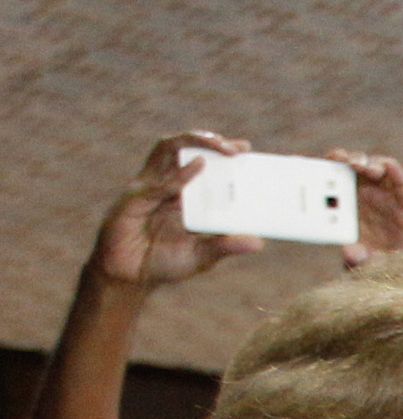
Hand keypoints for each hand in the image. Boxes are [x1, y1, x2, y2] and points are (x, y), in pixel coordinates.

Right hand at [91, 131, 259, 290]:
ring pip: (167, 151)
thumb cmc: (163, 262)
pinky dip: (180, 176)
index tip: (245, 147)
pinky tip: (198, 167)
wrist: (128, 277)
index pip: (199, 160)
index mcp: (181, 193)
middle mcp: (165, 185)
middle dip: (209, 141)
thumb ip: (225, 246)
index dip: (218, 150)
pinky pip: (157, 184)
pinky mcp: (132, 200)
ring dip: (193, 143)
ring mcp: (148, 189)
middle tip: (236, 147)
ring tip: (219, 146)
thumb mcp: (201, 256)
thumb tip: (258, 243)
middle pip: (183, 148)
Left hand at [329, 151, 402, 268]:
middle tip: (337, 158)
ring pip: (373, 168)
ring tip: (360, 166)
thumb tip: (348, 253)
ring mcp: (384, 197)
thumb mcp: (362, 264)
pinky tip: (387, 167)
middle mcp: (363, 198)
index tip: (310, 163)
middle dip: (341, 158)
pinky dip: (393, 170)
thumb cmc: (378, 266)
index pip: (330, 182)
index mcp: (345, 208)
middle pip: (349, 169)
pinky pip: (399, 180)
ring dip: (365, 161)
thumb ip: (355, 258)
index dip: (321, 169)